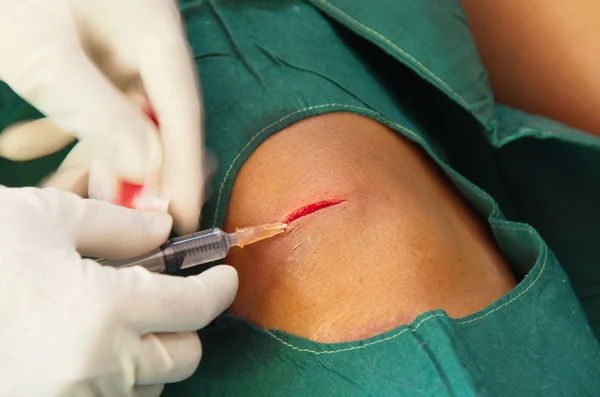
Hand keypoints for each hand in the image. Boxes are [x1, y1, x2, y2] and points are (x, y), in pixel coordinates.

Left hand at [0, 0, 203, 233]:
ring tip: (51, 189)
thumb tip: (148, 170)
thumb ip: (99, 114)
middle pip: (150, 122)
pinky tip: (20, 147)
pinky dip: (55, 130)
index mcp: (153, 34)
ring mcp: (110, 52)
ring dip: (82, 157)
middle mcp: (140, 47)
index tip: (183, 219)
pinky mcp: (81, 56)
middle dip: (127, 172)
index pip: (182, 113)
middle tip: (106, 212)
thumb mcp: (45, 57)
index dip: (184, 170)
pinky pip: (82, 105)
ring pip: (114, 121)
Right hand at [0, 187, 237, 396]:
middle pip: (183, 357)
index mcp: (103, 311)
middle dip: (185, 324)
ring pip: (148, 386)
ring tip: (116, 320)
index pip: (194, 307)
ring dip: (148, 354)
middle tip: (167, 296)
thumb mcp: (49, 218)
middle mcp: (94, 367)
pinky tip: (89, 347)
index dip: (218, 287)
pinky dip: (115, 378)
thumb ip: (122, 227)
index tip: (223, 277)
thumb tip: (165, 230)